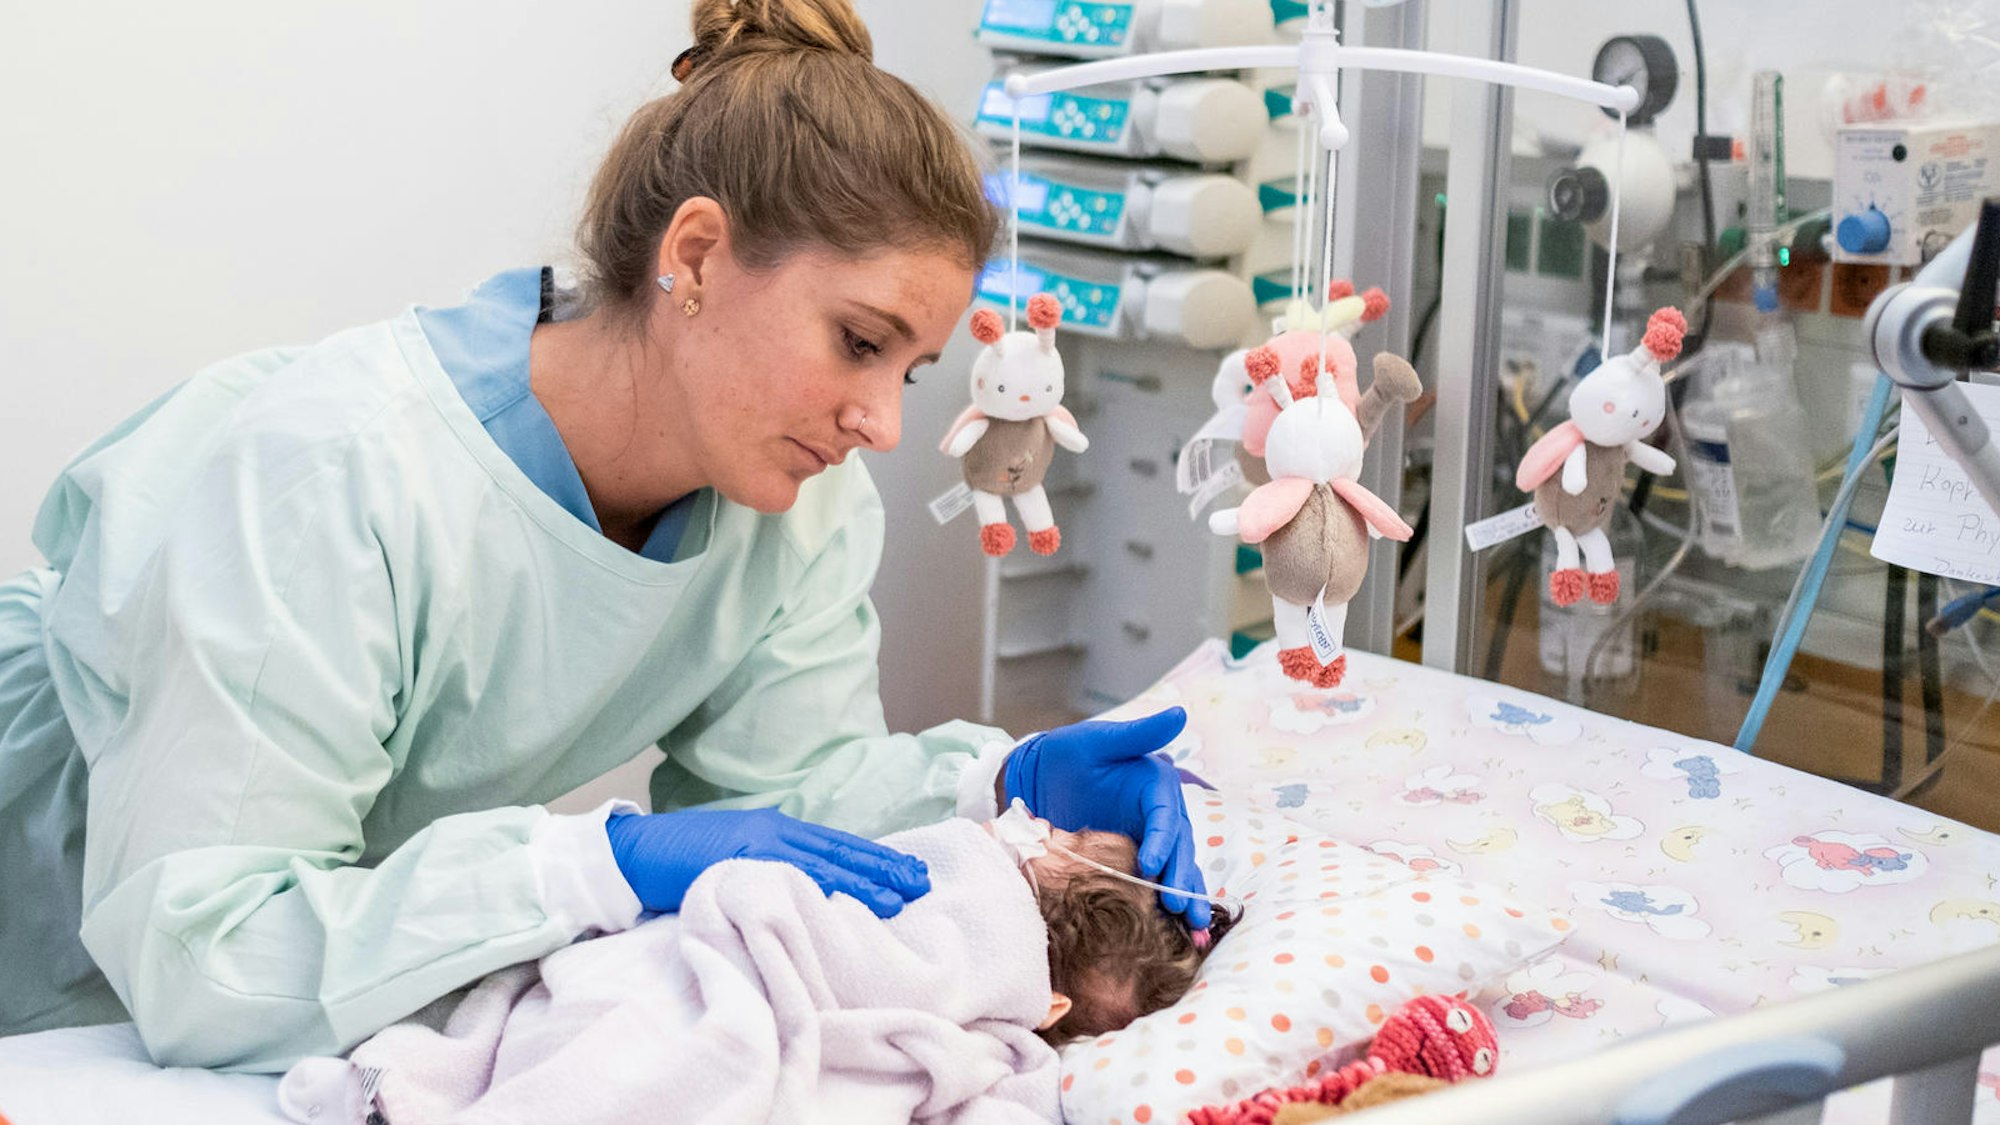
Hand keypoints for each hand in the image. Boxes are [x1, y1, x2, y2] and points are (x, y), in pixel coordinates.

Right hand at [604, 807, 930, 916]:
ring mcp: (756, 842)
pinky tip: (844, 897)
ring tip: (898, 895)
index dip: (874, 857)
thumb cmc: (680, 859)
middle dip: (882, 866)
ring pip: (822, 862)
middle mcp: (773, 830)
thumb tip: (805, 887)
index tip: (908, 870)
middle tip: (921, 881)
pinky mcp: (738, 858)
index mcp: (774, 828)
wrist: (633, 852)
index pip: (836, 844)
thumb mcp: (734, 856)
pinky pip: (785, 875)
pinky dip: (817, 886)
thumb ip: (769, 864)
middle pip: (839, 849)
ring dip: (862, 879)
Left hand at [1001, 708, 1209, 927]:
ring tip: (1194, 931)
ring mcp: (1151, 839)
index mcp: (1158, 786)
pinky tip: (1182, 933)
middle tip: (1180, 909)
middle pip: (1180, 849)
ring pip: (1176, 870)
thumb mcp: (1100, 740)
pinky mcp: (1136, 858)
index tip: (1150, 865)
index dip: (1162, 841)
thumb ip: (1139, 734)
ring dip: (1186, 899)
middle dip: (1182, 879)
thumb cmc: (1069, 752)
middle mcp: (1162, 814)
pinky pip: (1158, 882)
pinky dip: (1168, 904)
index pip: (1166, 817)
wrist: (1040, 778)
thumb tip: (1179, 713)